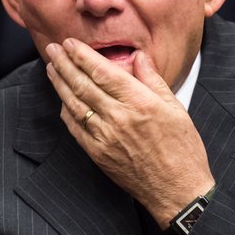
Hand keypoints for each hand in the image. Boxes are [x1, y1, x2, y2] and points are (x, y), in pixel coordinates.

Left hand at [45, 38, 213, 226]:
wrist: (178, 191)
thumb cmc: (182, 150)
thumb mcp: (176, 108)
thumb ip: (153, 80)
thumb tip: (138, 57)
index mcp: (140, 103)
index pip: (102, 72)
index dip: (82, 55)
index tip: (70, 43)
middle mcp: (118, 118)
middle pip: (83, 85)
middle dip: (65, 64)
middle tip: (53, 49)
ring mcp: (105, 137)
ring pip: (74, 104)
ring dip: (60, 84)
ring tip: (51, 68)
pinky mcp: (98, 154)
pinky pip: (75, 127)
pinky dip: (66, 110)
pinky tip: (62, 99)